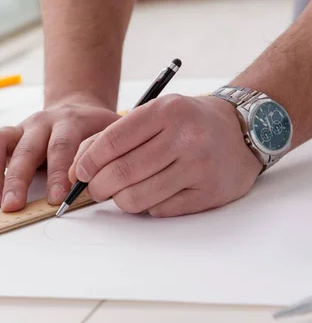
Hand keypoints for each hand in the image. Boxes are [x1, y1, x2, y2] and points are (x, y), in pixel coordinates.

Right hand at [0, 97, 120, 211]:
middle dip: (17, 180)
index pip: (61, 146)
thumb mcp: (110, 137)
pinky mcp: (4, 138)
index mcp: (69, 122)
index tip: (57, 199)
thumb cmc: (93, 131)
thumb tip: (101, 184)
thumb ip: (106, 157)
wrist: (77, 109)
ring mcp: (19, 129)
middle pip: (24, 148)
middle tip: (13, 206)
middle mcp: (40, 123)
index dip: (58, 173)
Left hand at [69, 94, 262, 216]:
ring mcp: (199, 167)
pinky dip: (148, 206)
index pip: (112, 141)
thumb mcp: (153, 113)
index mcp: (166, 112)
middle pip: (121, 173)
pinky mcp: (209, 193)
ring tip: (120, 193)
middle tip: (95, 189)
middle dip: (98, 186)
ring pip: (137, 197)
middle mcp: (185, 137)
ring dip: (120, 200)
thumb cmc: (188, 122)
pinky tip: (152, 194)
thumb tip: (78, 166)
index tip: (80, 173)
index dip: (88, 162)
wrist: (243, 130)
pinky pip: (161, 210)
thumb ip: (114, 135)